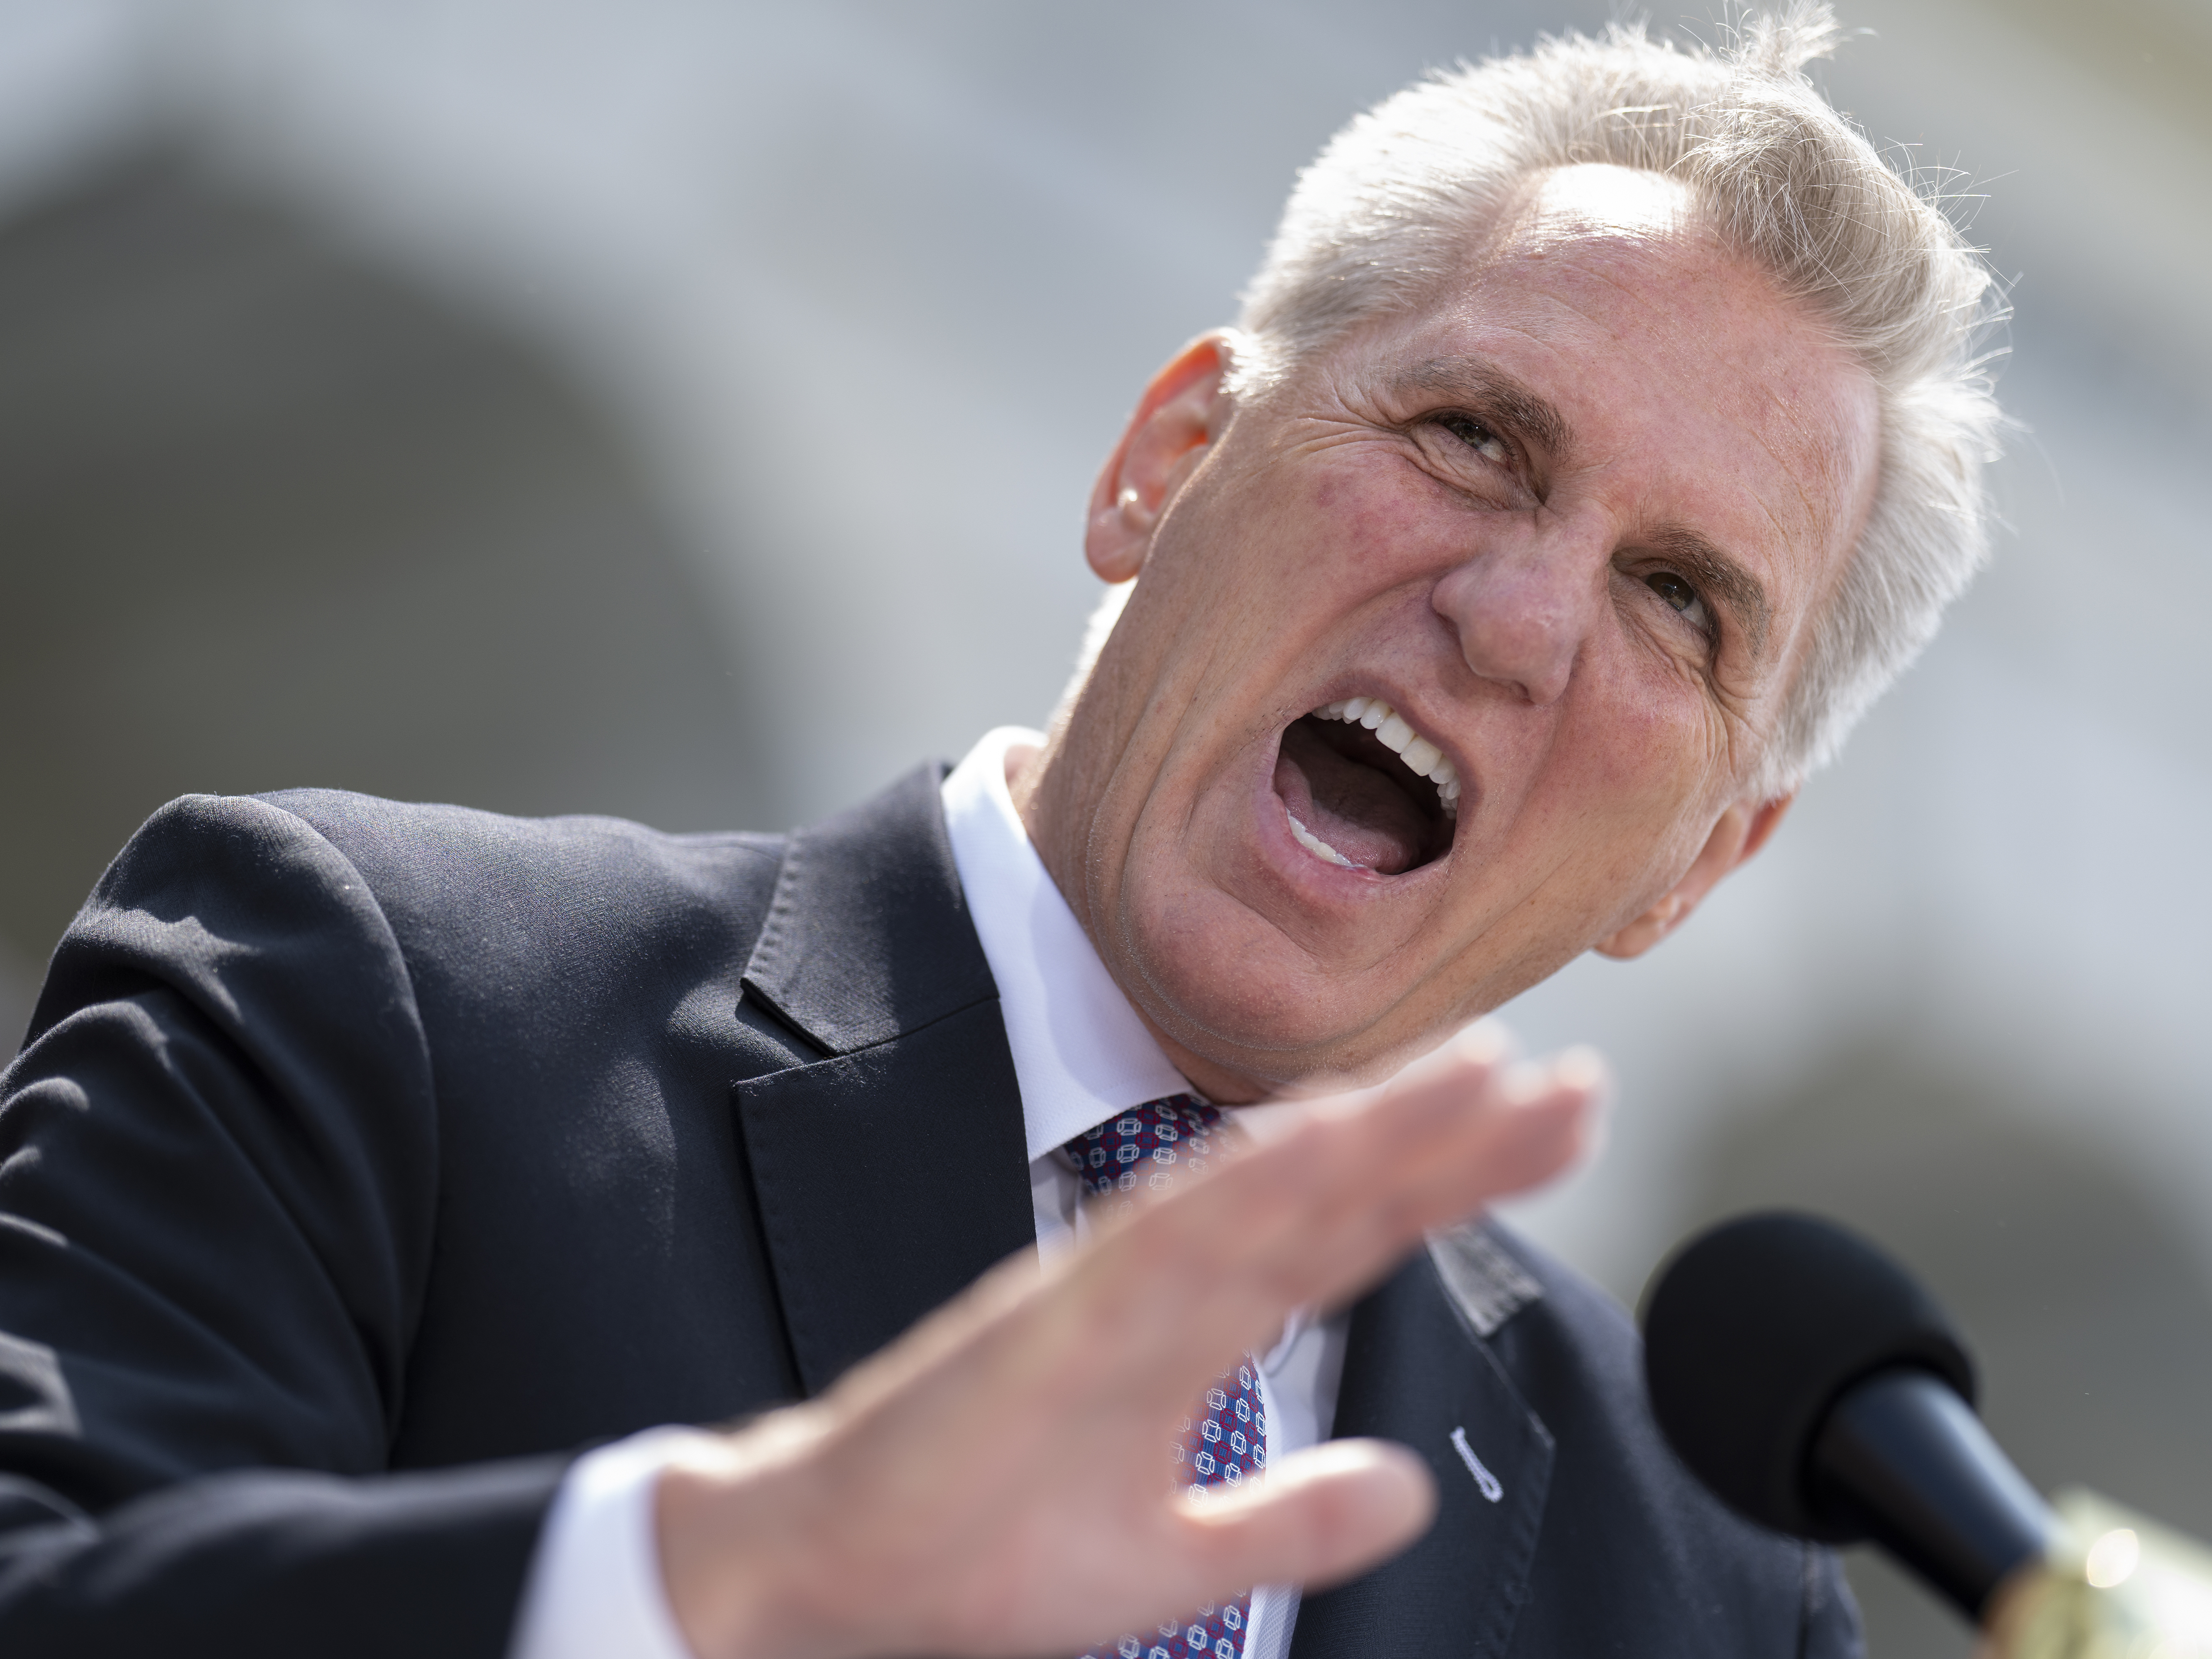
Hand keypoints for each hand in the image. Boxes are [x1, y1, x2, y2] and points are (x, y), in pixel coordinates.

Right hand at [655, 1023, 1601, 1658]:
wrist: (832, 1574)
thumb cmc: (978, 1553)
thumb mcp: (1172, 1565)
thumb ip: (1291, 1519)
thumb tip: (1412, 1486)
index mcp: (1196, 1332)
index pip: (1353, 1237)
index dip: (1456, 1180)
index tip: (1555, 1131)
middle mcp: (1166, 1290)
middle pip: (1333, 1196)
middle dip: (1456, 1139)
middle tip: (1577, 1087)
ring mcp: (1108, 1297)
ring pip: (1262, 1192)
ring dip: (1372, 1132)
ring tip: (1480, 1078)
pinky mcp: (1048, 1325)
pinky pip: (1161, 1242)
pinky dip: (1243, 1184)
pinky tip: (1324, 1139)